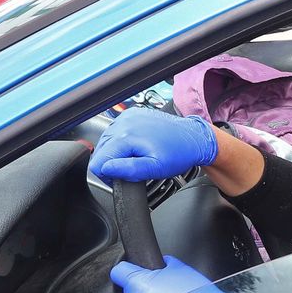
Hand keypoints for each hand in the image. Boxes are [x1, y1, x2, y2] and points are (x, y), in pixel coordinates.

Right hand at [89, 109, 217, 181]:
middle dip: (113, 164)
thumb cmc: (178, 153)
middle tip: (134, 168)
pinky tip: (138, 146)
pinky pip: (116, 132)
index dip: (107, 176)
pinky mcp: (131, 114)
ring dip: (117, 153)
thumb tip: (106, 169)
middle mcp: (123, 122)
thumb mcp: (155, 168)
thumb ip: (129, 169)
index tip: (122, 177)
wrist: (193, 137)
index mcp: (125, 136)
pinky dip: (123, 142)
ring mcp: (127, 116)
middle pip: (100, 152)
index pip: (97, 163)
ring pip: (107, 142)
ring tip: (138, 157)